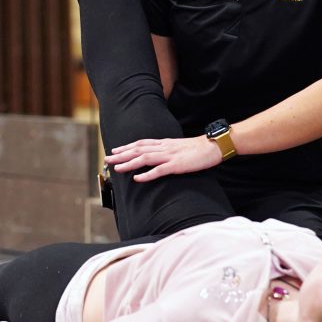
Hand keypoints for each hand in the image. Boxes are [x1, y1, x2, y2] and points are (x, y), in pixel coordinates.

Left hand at [106, 135, 221, 181]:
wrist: (213, 146)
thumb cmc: (198, 149)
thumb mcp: (178, 147)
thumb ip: (167, 150)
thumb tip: (156, 156)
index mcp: (164, 143)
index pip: (141, 143)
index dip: (126, 147)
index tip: (114, 151)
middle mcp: (164, 148)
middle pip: (138, 149)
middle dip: (121, 154)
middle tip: (107, 159)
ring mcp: (170, 156)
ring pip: (144, 158)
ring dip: (129, 163)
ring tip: (117, 168)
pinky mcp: (177, 165)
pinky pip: (159, 170)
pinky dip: (147, 174)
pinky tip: (138, 178)